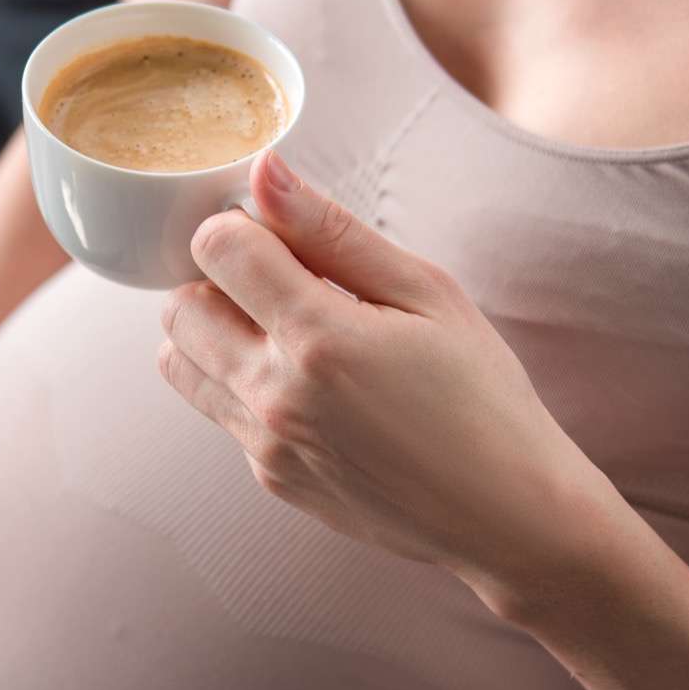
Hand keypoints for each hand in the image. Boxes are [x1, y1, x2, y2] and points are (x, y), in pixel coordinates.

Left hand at [157, 150, 610, 606]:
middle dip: (217, 278)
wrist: (509, 517)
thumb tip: (264, 172)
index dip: (242, 225)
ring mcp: (265, 445)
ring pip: (180, 362)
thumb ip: (333, 231)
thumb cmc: (484, 397)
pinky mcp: (271, 478)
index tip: (284, 236)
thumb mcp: (427, 294)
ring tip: (286, 330)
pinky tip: (312, 386)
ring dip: (214, 331)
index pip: (215, 248)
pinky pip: (219, 410)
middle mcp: (275, 397)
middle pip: (179, 305)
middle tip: (284, 281)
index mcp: (318, 340)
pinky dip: (242, 384)